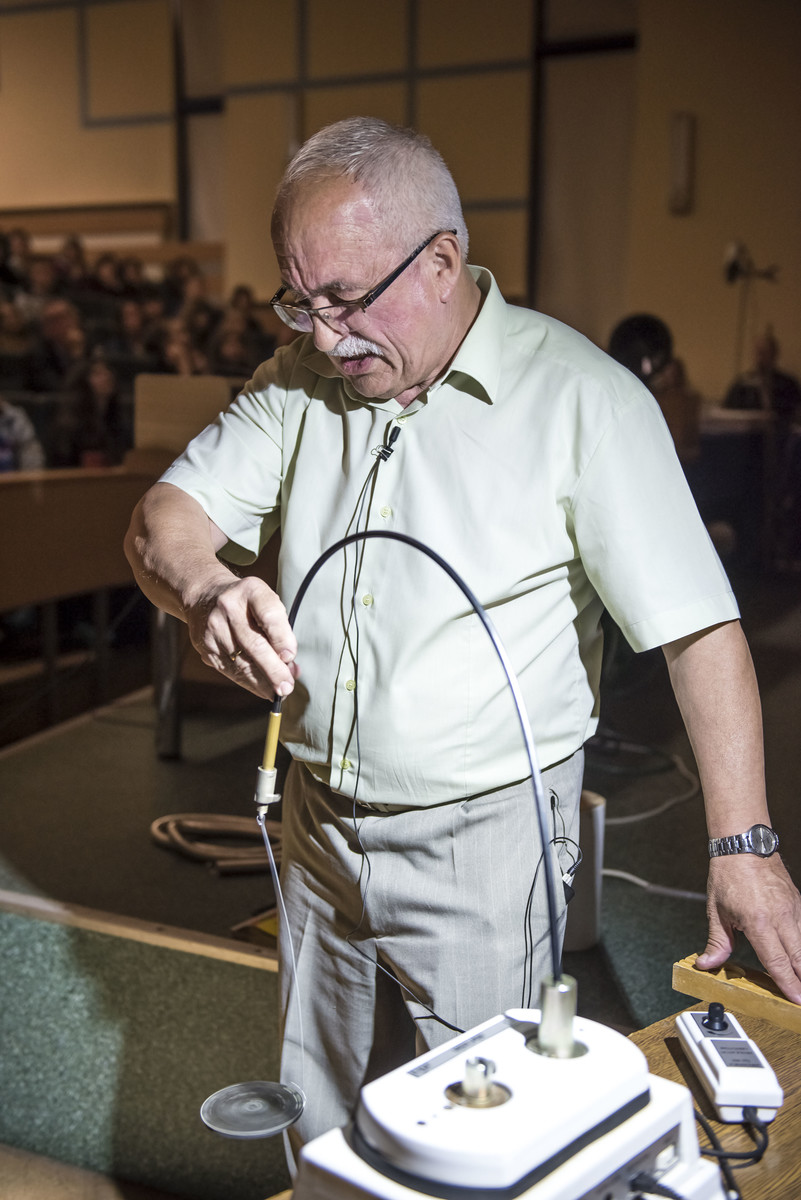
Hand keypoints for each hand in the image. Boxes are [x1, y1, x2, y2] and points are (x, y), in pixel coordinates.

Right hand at [186, 574, 297, 699]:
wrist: (205, 596)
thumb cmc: (247, 604)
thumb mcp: (265, 602)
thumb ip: (280, 630)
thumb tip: (291, 666)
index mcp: (250, 590)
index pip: (269, 614)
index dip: (281, 637)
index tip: (290, 656)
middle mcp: (228, 607)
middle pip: (254, 644)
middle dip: (273, 670)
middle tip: (287, 686)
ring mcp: (214, 628)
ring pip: (241, 662)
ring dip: (263, 681)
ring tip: (278, 691)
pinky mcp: (206, 647)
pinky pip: (230, 671)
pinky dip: (249, 683)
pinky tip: (263, 689)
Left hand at [698, 854, 800, 1003]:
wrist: (743, 845)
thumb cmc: (728, 874)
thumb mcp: (716, 910)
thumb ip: (717, 942)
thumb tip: (707, 963)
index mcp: (758, 921)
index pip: (776, 961)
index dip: (788, 984)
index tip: (796, 1000)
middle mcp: (780, 917)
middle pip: (798, 958)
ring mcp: (792, 909)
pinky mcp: (797, 903)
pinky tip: (800, 957)